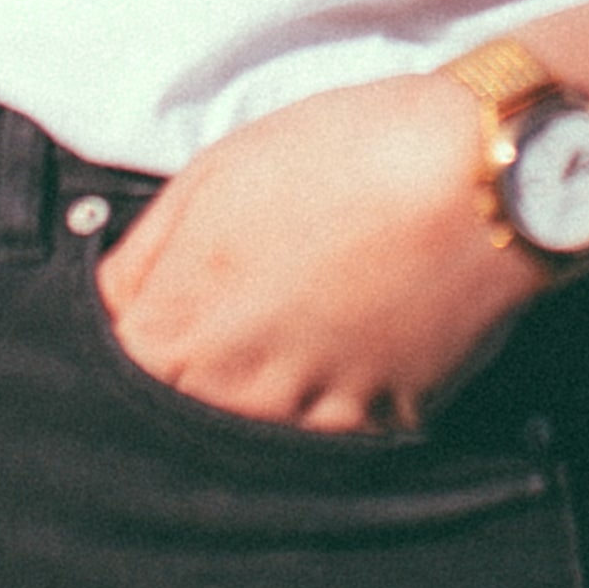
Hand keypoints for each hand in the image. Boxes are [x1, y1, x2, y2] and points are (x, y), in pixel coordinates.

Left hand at [94, 71, 545, 431]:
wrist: (478, 174)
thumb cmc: (349, 150)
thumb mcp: (218, 170)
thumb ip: (147, 252)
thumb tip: (110, 302)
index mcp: (179, 322)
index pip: (119, 372)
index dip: (141, 341)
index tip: (169, 316)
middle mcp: (232, 384)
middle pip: (183, 412)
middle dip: (199, 373)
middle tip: (250, 315)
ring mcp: (305, 412)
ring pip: (254, 434)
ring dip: (265, 395)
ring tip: (308, 326)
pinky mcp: (376, 425)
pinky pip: (331, 437)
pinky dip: (334, 403)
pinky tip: (355, 344)